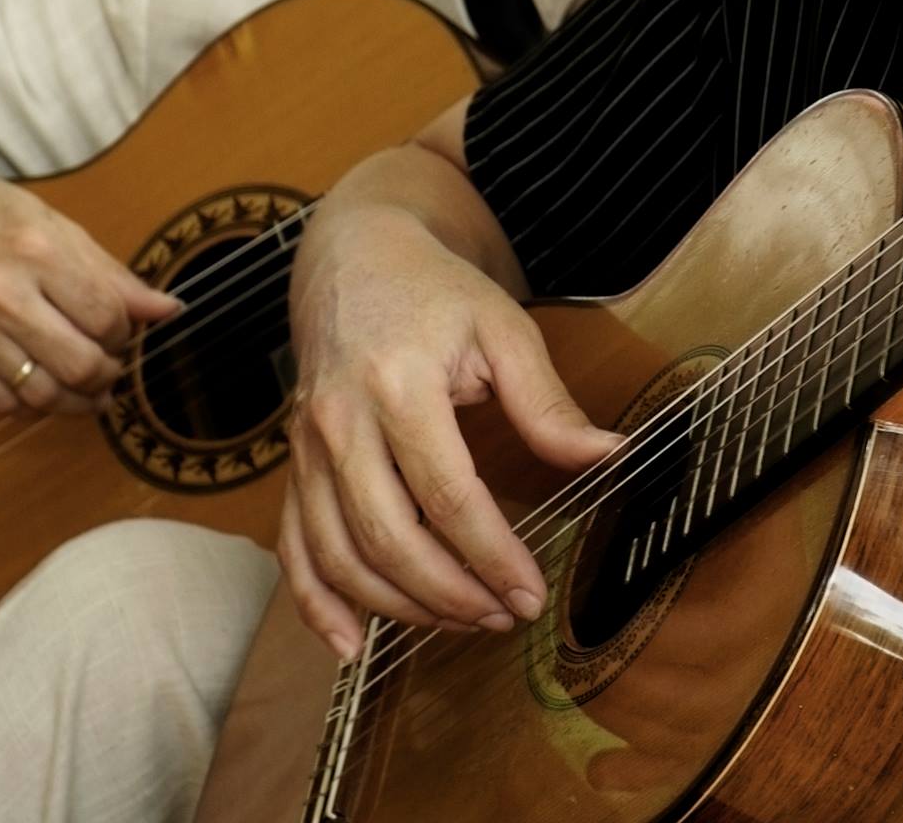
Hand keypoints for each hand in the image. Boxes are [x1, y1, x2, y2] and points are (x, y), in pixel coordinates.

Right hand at [0, 166, 179, 413]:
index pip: (105, 317)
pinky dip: (34, 405)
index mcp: (38, 253)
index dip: (127, 332)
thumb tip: (168, 310)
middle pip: (78, 364)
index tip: (126, 329)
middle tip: (114, 367)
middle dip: (109, 373)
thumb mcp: (63, 231)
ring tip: (91, 389)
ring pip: (42, 395)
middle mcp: (2, 296)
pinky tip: (47, 388)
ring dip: (78, 400)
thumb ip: (115, 277)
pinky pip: (3, 404)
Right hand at [281, 205, 619, 659]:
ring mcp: (307, 448)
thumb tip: (609, 455)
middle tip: (503, 616)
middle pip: (389, 537)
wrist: (356, 257)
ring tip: (460, 621)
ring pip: (341, 554)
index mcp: (398, 384)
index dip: (491, 555)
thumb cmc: (435, 292)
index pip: (445, 495)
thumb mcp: (502, 327)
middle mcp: (341, 422)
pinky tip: (349, 645)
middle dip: (450, 593)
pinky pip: (295, 546)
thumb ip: (548, 400)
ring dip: (399, 606)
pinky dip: (316, 603)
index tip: (531, 593)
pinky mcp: (292, 464)